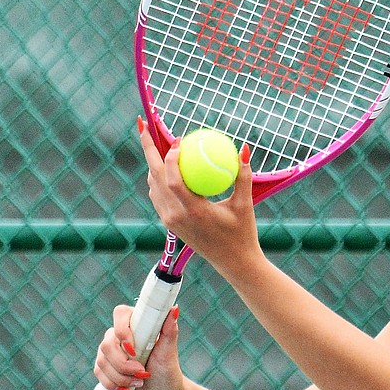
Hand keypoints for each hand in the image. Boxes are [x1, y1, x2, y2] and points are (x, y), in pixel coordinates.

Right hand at [92, 304, 183, 389]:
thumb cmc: (167, 370)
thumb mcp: (168, 352)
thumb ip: (170, 330)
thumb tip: (174, 309)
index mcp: (136, 325)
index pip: (120, 314)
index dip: (122, 332)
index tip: (134, 351)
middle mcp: (119, 335)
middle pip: (107, 344)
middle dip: (124, 365)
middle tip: (142, 373)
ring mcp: (109, 351)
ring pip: (102, 362)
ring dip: (121, 377)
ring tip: (139, 381)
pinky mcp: (104, 367)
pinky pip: (99, 374)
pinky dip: (114, 385)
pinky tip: (128, 389)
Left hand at [138, 120, 262, 276]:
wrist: (233, 263)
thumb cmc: (243, 233)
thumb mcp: (246, 204)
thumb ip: (243, 176)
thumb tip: (243, 148)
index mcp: (193, 211)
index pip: (172, 180)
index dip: (170, 157)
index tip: (179, 139)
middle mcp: (176, 216)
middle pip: (154, 177)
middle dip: (147, 148)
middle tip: (144, 126)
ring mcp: (170, 221)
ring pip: (152, 186)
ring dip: (151, 162)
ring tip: (156, 142)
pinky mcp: (170, 224)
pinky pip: (157, 195)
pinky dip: (159, 177)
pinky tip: (167, 166)